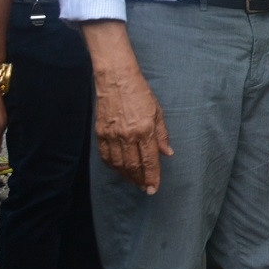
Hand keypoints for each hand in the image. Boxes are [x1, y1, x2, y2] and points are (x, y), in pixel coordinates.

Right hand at [93, 65, 171, 193]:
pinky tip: (120, 169)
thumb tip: (167, 154)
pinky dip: (113, 166)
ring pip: (119, 164)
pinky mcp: (101, 133)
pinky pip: (106, 156)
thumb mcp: (158, 112)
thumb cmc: (140, 94)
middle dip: (140, 180)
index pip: (149, 160)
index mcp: (144, 130)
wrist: (116, 80)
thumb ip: (162, 135)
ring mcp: (112, 135)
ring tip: (135, 181)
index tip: (153, 188)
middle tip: (145, 188)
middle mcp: (127, 135)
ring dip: (127, 175)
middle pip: (133, 166)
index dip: (152, 176)